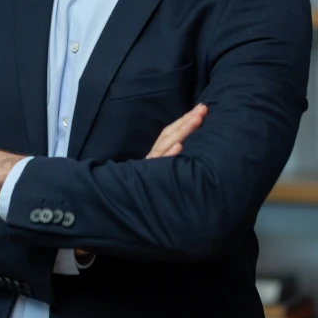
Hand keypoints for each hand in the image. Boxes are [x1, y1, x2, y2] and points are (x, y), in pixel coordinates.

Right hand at [75, 103, 207, 258]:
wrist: (114, 209)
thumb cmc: (141, 192)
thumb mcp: (154, 174)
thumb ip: (165, 162)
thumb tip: (184, 150)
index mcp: (154, 157)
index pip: (168, 134)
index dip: (184, 122)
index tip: (200, 110)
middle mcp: (150, 159)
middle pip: (168, 136)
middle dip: (187, 121)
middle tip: (203, 109)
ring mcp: (148, 169)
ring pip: (165, 146)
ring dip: (182, 132)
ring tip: (197, 120)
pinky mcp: (146, 181)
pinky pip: (158, 166)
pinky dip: (168, 156)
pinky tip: (179, 148)